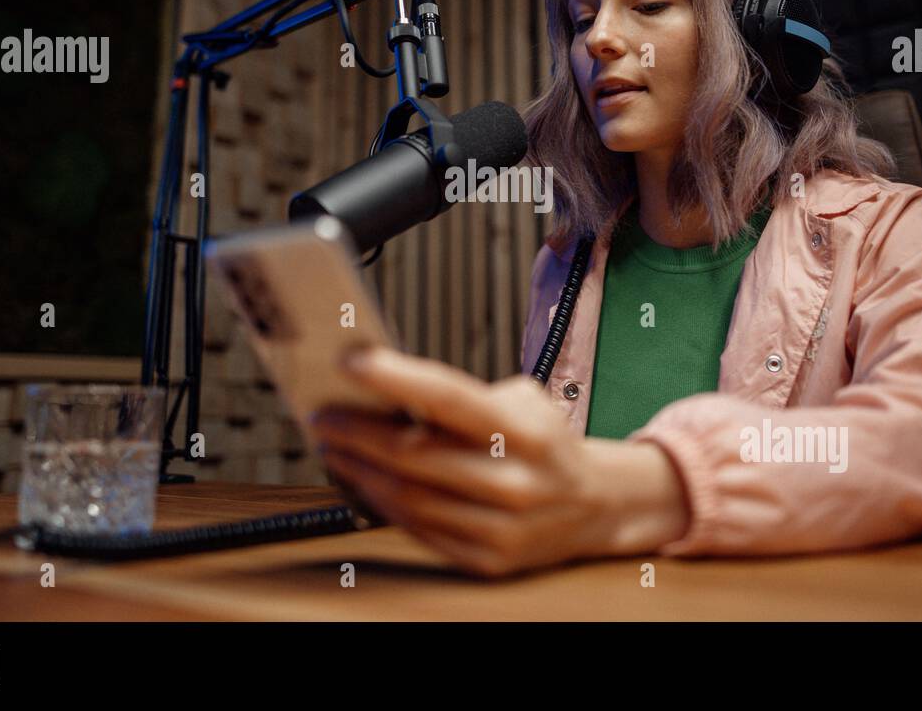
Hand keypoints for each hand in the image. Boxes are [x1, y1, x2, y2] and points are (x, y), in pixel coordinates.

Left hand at [309, 347, 688, 576]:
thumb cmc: (546, 442)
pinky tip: (365, 483)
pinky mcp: (488, 560)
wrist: (598, 505)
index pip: (447, 396)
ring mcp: (501, 527)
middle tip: (323, 415)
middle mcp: (514, 481)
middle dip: (356, 432)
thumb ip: (462, 396)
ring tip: (334, 448)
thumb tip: (387, 390)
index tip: (350, 361)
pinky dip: (382, 504)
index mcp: (524, 430)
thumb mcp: (522, 400)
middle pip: (412, 454)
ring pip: (407, 497)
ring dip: (359, 471)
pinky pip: (418, 530)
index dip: (393, 377)